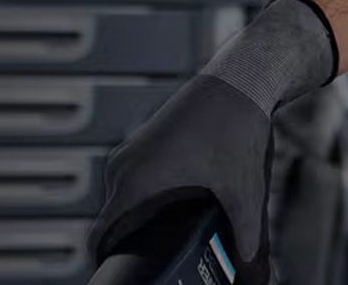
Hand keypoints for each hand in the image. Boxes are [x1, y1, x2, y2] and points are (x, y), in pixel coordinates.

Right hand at [89, 73, 274, 281]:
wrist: (237, 81)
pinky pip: (133, 180)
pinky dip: (147, 196)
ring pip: (125, 199)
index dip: (107, 258)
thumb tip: (247, 256)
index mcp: (134, 181)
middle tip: (163, 255)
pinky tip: (175, 204)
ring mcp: (131, 151)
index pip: (100, 234)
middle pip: (115, 220)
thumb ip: (244, 229)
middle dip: (134, 240)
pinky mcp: (143, 143)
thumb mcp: (242, 188)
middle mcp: (124, 165)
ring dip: (142, 216)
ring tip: (173, 231)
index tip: (122, 270)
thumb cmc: (232, 126)